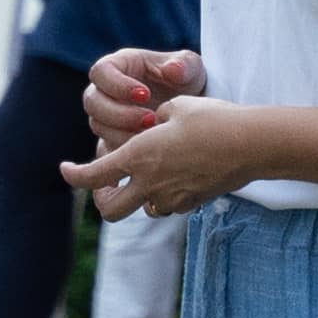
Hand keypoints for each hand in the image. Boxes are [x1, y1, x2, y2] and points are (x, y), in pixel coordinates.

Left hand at [62, 94, 263, 220]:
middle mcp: (150, 183)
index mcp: (139, 156)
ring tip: (148, 174)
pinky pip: (168, 204)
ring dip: (138, 195)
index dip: (73, 175)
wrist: (252, 144)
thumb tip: (156, 128)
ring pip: (143, 207)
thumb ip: (156, 121)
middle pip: (110, 209)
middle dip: (102, 199)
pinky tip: (177, 175)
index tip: (65, 169)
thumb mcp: (177, 108)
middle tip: (106, 184)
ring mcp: (172, 197)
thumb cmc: (213, 119)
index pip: (93, 175)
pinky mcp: (193, 202)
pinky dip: (164, 194)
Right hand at [83, 47, 203, 146]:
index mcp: (118, 66)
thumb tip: (172, 70)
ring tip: (152, 137)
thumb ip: (183, 64)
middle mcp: (105, 91)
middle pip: (92, 102)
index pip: (100, 71)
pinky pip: (104, 151)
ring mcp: (105, 117)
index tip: (144, 95)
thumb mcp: (191, 68)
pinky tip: (145, 156)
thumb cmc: (186, 81)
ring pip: (98, 127)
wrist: (190, 109)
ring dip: (122, 135)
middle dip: (119, 114)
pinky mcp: (110, 140)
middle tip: (149, 120)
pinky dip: (122, 154)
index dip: (117, 84)